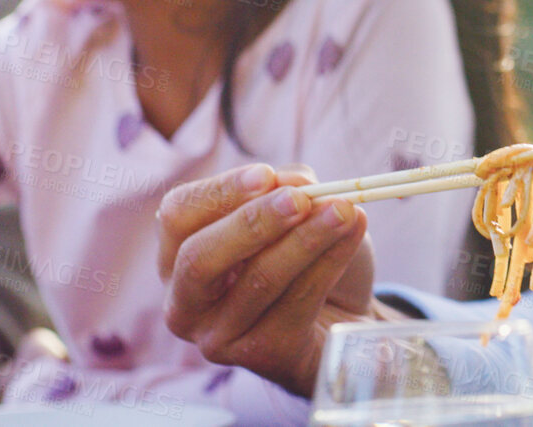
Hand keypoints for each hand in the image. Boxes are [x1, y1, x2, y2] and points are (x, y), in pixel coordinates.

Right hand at [156, 163, 379, 397]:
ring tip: (345, 210)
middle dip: (253, 223)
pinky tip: (353, 234)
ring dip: (307, 239)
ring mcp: (217, 337)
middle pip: (200, 259)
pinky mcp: (259, 357)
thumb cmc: (306, 256)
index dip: (219, 193)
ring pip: (259, 281)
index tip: (266, 175)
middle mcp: (185, 301)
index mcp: (178, 254)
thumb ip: (286, 189)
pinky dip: (331, 263)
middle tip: (300, 200)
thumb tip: (291, 184)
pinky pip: (296, 304)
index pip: (178, 216)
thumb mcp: (296, 210)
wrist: (343, 315)